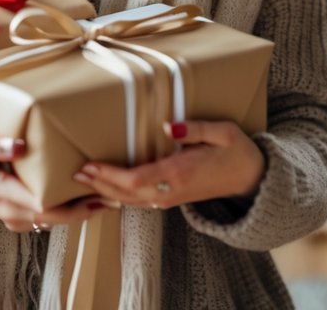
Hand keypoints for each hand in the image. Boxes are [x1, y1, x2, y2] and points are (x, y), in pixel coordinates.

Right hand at [0, 126, 105, 231]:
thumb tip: (20, 146)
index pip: (44, 204)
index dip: (74, 200)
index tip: (97, 186)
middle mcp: (9, 210)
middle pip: (55, 216)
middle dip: (85, 207)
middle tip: (115, 191)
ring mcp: (12, 214)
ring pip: (53, 219)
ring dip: (79, 209)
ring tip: (107, 191)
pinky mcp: (16, 212)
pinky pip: (46, 215)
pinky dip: (66, 207)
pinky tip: (84, 193)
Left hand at [73, 121, 264, 209]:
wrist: (250, 179)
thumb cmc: (236, 151)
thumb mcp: (224, 132)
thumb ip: (196, 129)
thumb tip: (170, 126)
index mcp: (180, 172)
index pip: (137, 179)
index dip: (110, 176)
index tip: (89, 166)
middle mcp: (171, 190)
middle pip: (127, 194)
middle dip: (99, 185)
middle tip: (76, 173)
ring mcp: (171, 198)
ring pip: (131, 201)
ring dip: (106, 192)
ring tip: (84, 180)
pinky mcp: (171, 199)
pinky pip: (140, 201)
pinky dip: (119, 196)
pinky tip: (106, 189)